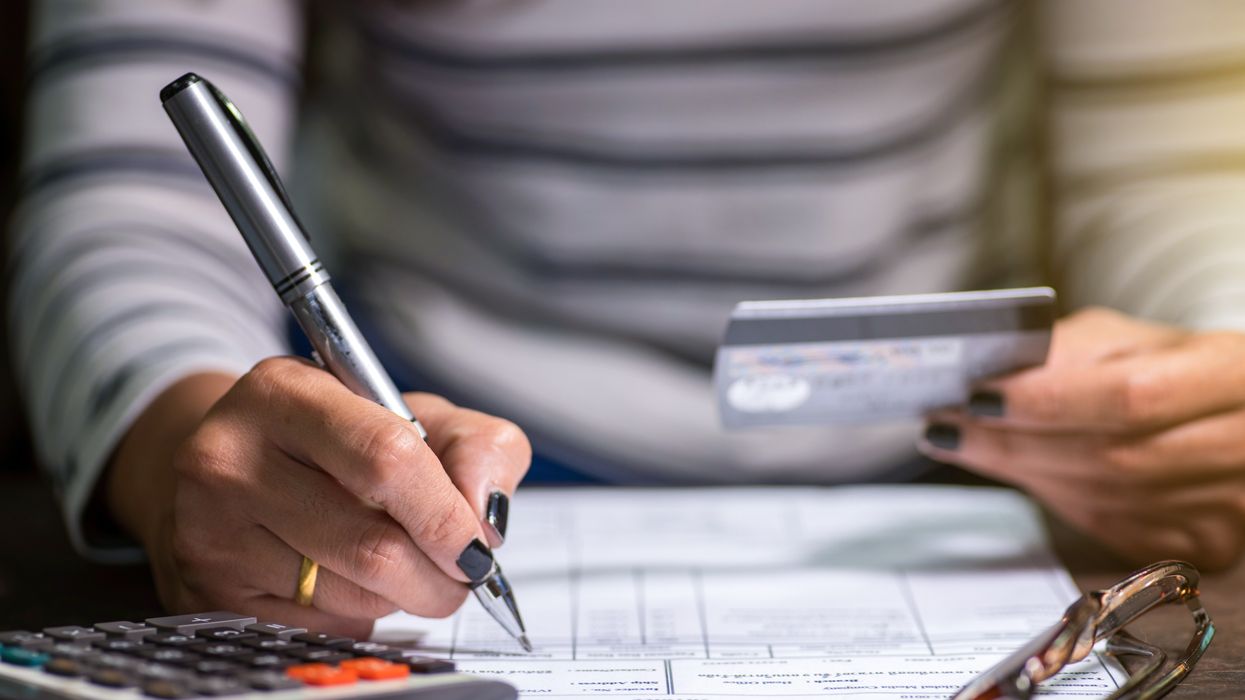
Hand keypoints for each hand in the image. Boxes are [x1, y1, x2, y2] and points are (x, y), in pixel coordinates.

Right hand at [105, 357, 529, 636]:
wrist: (232, 464)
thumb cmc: (335, 438)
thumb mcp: (414, 414)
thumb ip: (476, 447)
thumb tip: (484, 516)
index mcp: (286, 392)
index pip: (386, 458)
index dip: (444, 513)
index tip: (476, 543)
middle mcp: (232, 457)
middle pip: (372, 544)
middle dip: (438, 573)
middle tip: (460, 573)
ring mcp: (212, 528)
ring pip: (350, 594)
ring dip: (403, 596)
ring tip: (407, 568)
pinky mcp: (211, 589)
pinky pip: (319, 625)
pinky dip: (360, 613)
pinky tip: (353, 580)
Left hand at [919, 307, 1244, 570]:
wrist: (1226, 414)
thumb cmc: (1164, 365)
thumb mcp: (1122, 338)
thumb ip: (1062, 352)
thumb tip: (984, 377)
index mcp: (1230, 375)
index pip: (1129, 398)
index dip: (1046, 403)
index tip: (976, 396)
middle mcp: (1240, 445)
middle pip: (1109, 458)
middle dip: (1012, 443)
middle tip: (943, 426)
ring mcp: (1227, 505)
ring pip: (1103, 499)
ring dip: (1021, 472)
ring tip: (961, 443)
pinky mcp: (1204, 544)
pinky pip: (1108, 528)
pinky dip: (1053, 498)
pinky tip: (1017, 471)